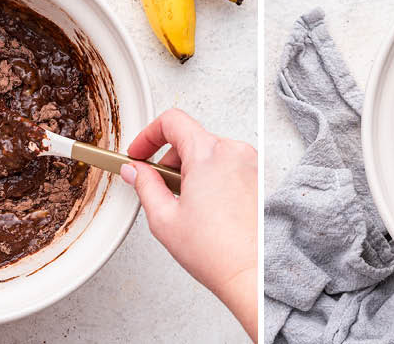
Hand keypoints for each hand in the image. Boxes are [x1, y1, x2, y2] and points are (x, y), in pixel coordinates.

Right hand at [120, 109, 257, 341]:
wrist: (252, 273)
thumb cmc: (216, 251)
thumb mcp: (164, 217)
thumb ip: (144, 185)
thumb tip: (135, 171)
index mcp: (208, 154)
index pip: (172, 121)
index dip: (148, 135)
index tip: (139, 153)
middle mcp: (233, 152)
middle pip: (191, 138)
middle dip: (169, 160)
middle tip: (159, 187)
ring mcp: (250, 164)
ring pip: (209, 153)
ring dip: (190, 170)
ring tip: (185, 204)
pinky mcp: (258, 179)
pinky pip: (227, 166)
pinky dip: (210, 178)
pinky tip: (205, 208)